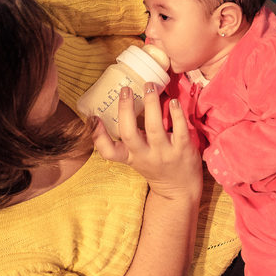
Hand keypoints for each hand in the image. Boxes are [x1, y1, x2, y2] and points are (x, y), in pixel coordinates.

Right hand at [92, 84, 202, 201]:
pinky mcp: (182, 150)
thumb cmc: (155, 166)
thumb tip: (116, 108)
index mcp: (130, 157)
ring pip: (154, 128)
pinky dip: (176, 113)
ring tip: (149, 86)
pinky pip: (179, 129)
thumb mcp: (135, 157)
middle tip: (126, 89)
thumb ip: (127, 138)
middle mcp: (145, 156)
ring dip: (151, 104)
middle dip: (125, 110)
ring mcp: (164, 153)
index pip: (108, 152)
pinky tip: (173, 101)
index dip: (98, 136)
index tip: (93, 117)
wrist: (179, 189)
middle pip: (129, 134)